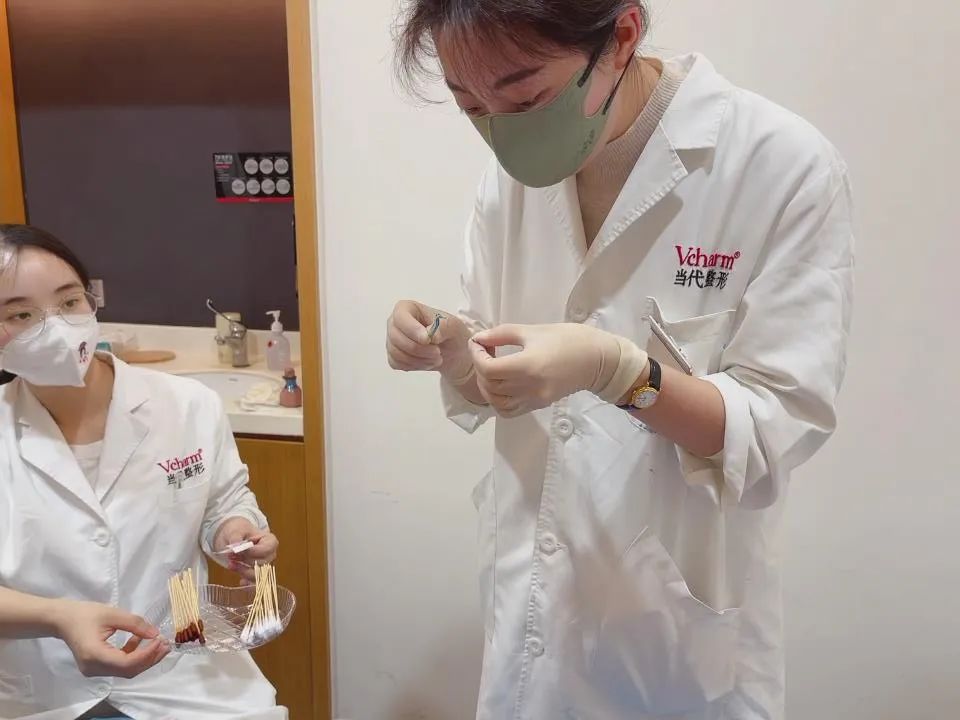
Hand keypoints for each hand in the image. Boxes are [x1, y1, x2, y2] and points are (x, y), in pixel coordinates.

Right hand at [53, 600, 168, 678]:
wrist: (63, 620)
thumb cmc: (85, 614)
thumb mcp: (113, 614)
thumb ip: (135, 625)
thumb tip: (155, 634)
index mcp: (95, 655)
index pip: (127, 663)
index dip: (147, 654)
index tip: (161, 641)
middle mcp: (94, 668)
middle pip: (128, 670)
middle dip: (149, 658)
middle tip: (166, 645)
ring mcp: (94, 670)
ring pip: (125, 670)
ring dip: (144, 658)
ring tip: (159, 643)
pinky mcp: (97, 667)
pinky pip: (119, 666)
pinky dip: (133, 656)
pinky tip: (140, 641)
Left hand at [214, 517, 278, 581]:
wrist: (234, 536)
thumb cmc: (239, 531)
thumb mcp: (236, 531)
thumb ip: (236, 539)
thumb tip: (235, 548)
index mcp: (270, 541)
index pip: (264, 550)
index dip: (250, 552)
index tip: (236, 551)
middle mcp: (270, 555)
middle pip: (261, 564)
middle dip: (244, 562)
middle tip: (230, 556)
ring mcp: (265, 566)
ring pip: (258, 575)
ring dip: (243, 572)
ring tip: (231, 565)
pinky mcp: (257, 575)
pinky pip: (255, 584)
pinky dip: (247, 584)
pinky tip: (241, 581)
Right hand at [386, 300, 473, 382]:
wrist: (451, 351)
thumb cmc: (449, 334)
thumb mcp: (456, 326)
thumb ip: (445, 326)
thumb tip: (432, 334)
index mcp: (408, 308)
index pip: (400, 317)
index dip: (412, 329)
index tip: (427, 340)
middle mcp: (396, 322)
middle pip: (396, 337)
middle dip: (419, 349)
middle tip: (437, 352)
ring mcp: (392, 339)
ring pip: (397, 353)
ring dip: (419, 359)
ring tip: (436, 357)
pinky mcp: (393, 355)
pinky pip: (397, 363)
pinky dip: (415, 366)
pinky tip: (427, 361)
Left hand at [470, 324, 646, 416]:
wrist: (599, 360)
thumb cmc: (570, 339)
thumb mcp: (534, 330)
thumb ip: (502, 334)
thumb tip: (479, 338)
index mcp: (528, 365)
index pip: (488, 368)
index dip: (476, 355)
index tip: (478, 342)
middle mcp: (529, 387)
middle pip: (489, 385)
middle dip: (479, 367)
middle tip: (484, 351)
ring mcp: (534, 399)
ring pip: (496, 402)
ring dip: (486, 386)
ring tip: (490, 369)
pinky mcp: (538, 404)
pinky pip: (509, 411)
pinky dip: (497, 401)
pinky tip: (500, 385)